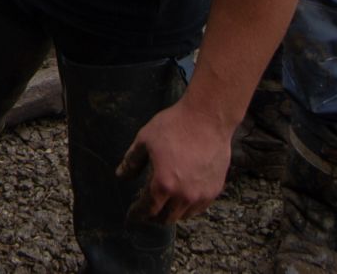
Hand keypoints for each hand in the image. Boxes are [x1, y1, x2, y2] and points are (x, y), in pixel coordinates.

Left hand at [116, 99, 232, 223]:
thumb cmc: (174, 125)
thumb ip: (131, 161)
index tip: (131, 216)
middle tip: (146, 210)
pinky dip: (188, 207)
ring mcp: (201, 194)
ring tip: (164, 203)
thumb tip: (121, 176)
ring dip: (171, 213)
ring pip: (183, 215)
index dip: (137, 215)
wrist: (207, 118)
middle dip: (153, 217)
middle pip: (165, 218)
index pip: (147, 209)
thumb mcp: (144, 140)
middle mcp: (183, 195)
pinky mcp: (215, 190)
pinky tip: (182, 197)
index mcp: (163, 184)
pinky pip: (199, 208)